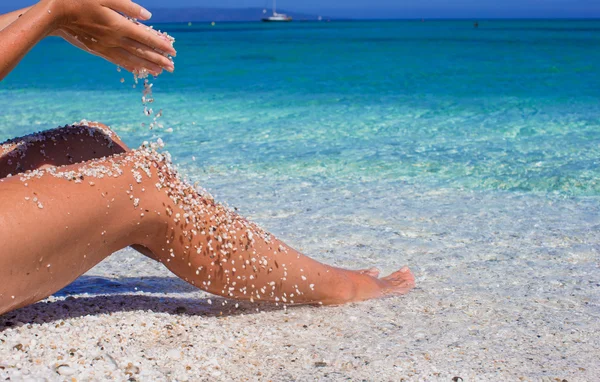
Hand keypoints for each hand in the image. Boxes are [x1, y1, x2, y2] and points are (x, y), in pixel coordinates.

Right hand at [49, 0, 175, 75]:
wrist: (54, 15)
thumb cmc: (80, 0)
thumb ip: (128, 6)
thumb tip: (148, 16)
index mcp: (119, 25)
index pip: (146, 37)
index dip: (161, 44)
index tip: (173, 51)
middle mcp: (115, 39)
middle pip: (142, 51)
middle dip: (159, 59)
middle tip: (173, 67)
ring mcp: (107, 47)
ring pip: (132, 59)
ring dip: (148, 66)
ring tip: (161, 72)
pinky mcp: (98, 51)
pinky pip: (118, 61)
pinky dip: (130, 66)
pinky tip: (139, 70)